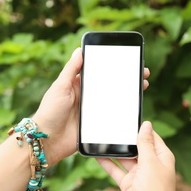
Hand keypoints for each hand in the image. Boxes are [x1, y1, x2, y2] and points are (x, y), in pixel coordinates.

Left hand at [33, 48, 149, 165]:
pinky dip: (122, 113)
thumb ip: (70, 70)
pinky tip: (134, 108)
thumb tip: (79, 50)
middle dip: (125, 79)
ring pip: (113, 100)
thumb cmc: (50, 111)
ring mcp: (91, 112)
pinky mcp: (95, 126)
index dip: (112, 66)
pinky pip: (111, 117)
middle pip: (109, 86)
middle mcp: (86, 97)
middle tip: (142, 73)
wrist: (47, 140)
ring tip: (142, 87)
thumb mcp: (59, 87)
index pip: (98, 72)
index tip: (128, 60)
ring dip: (127, 94)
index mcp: (77, 85)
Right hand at [97, 121, 185, 190]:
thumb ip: (145, 143)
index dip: (140, 129)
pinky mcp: (128, 183)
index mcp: (161, 157)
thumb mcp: (150, 163)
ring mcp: (139, 174)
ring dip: (114, 151)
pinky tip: (97, 156)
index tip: (128, 119)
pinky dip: (107, 163)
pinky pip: (116, 170)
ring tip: (101, 140)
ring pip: (124, 158)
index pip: (151, 137)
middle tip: (111, 128)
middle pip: (136, 147)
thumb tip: (147, 124)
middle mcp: (151, 164)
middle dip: (124, 140)